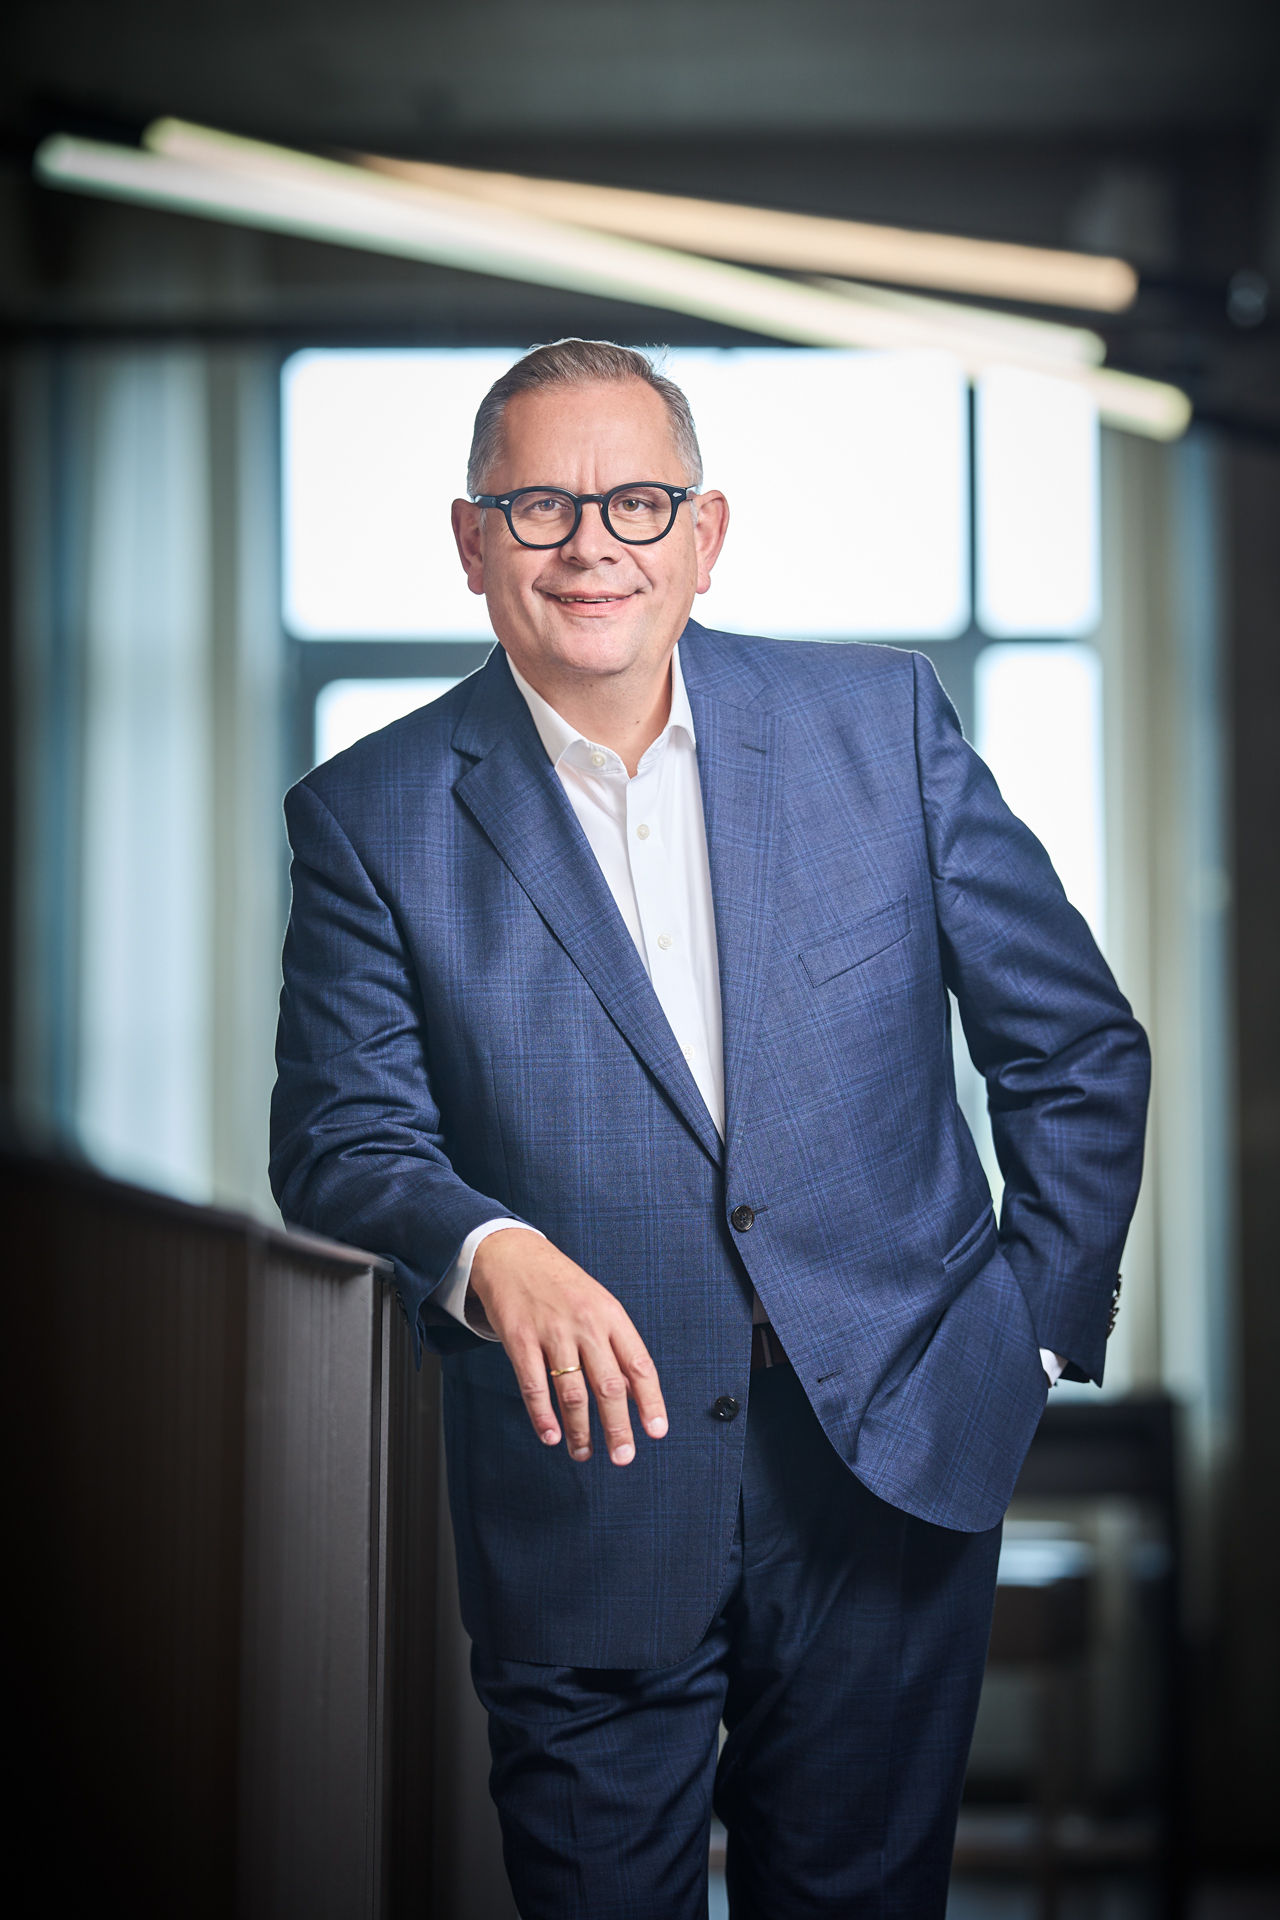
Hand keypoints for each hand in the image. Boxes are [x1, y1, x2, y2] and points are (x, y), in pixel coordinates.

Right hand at [468, 1228, 667, 1466]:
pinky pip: (534, 1386)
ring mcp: (552, 1332)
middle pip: (608, 1386)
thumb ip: (615, 1346)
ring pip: (572, 1393)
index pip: (639, 1365)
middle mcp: (586, 1324)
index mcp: (612, 1316)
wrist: (513, 1254)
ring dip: (579, 1430)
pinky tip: (551, 1435)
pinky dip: (543, 1416)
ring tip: (584, 1452)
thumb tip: (634, 1394)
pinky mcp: (520, 1339)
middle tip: (623, 1457)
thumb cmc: (562, 1285)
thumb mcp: (598, 1305)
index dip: (651, 1401)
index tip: (656, 1431)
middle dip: (618, 1427)